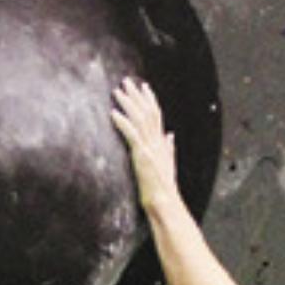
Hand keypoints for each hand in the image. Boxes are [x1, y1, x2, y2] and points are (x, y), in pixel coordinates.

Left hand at [110, 77, 179, 206]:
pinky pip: (132, 135)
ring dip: (128, 104)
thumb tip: (170, 135)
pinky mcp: (142, 156)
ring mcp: (150, 148)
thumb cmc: (164, 188)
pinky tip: (113, 113)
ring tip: (117, 92)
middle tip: (126, 81)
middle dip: (137, 96)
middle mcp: (157, 142)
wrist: (166, 203)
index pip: (157, 116)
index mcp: (162, 143)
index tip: (143, 86)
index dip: (150, 99)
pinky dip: (123, 123)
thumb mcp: (168, 164)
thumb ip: (168, 148)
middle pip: (148, 113)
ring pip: (140, 120)